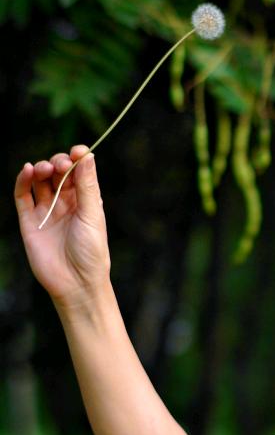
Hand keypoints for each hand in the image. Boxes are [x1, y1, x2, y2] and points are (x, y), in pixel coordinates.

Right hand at [14, 145, 111, 306]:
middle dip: (58, 163)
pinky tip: (26, 170)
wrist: (76, 283)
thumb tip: (87, 155)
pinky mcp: (29, 221)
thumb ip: (87, 186)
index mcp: (86, 201)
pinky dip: (22, 181)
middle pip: (58, 173)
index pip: (79, 172)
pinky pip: (22, 197)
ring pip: (39, 181)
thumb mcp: (92, 215)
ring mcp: (46, 211)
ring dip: (41, 169)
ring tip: (44, 169)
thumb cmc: (91, 251)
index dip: (77, 159)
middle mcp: (66, 203)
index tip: (78, 151)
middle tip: (60, 164)